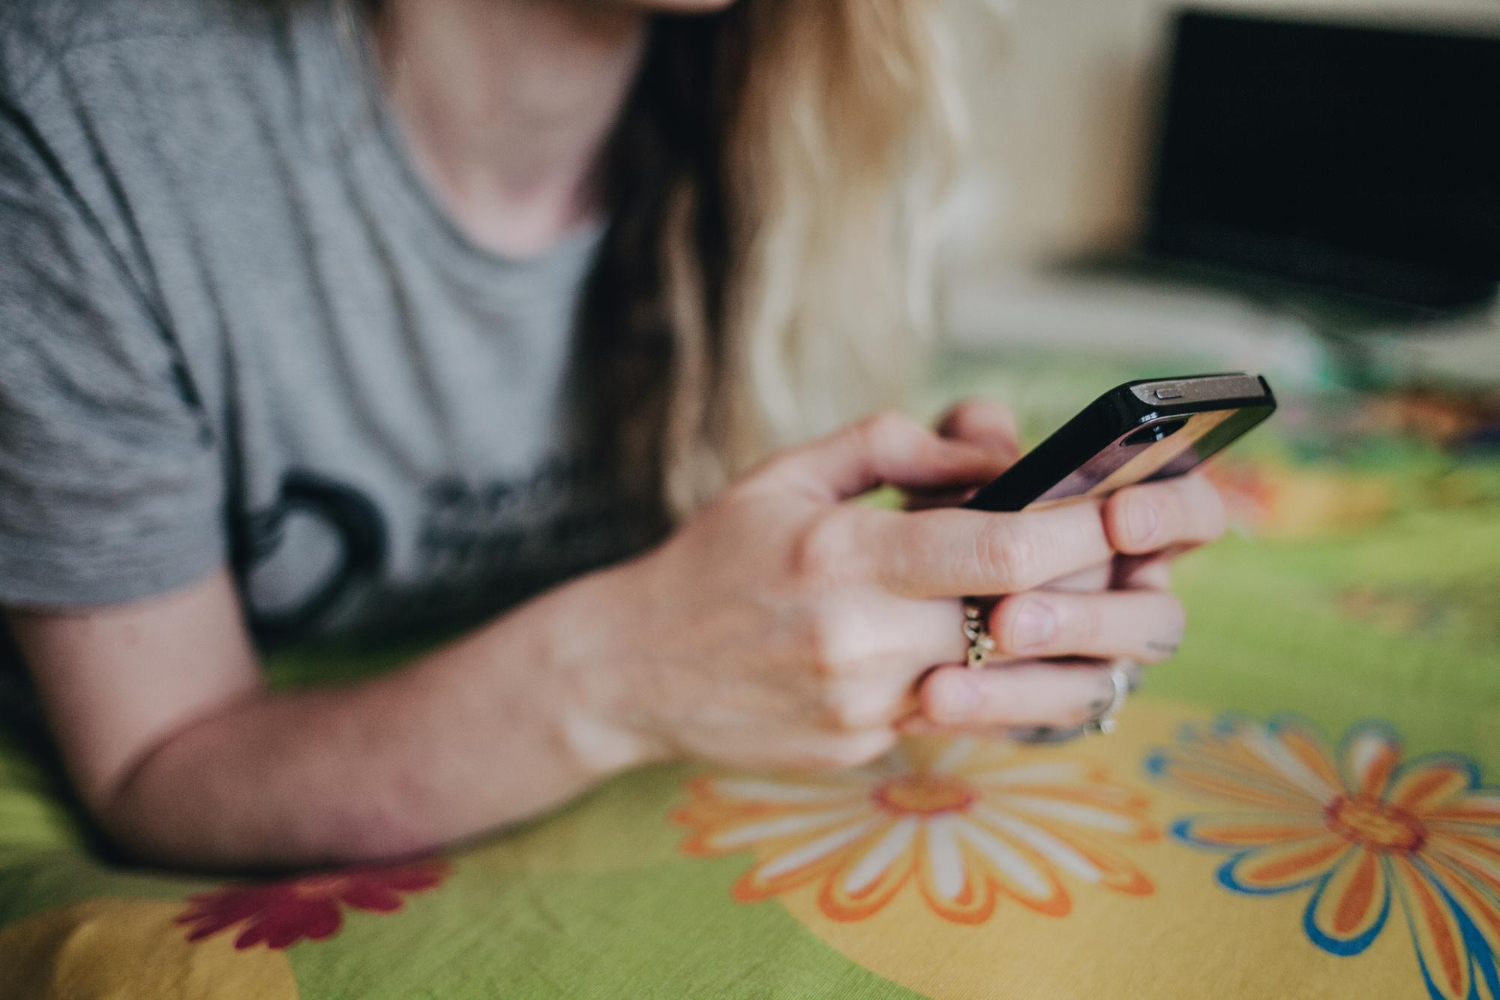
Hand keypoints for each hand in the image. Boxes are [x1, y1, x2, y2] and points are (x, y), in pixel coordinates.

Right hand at [580, 409, 1223, 773]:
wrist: (634, 668)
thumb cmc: (714, 558)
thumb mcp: (789, 473)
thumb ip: (896, 447)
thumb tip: (995, 453)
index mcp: (842, 556)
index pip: (999, 553)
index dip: (1081, 533)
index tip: (1127, 511)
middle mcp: (859, 641)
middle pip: (1018, 619)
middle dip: (1075, 584)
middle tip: (1109, 553)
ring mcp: (864, 708)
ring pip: (1000, 673)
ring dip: (1033, 634)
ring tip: (1031, 593)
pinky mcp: (864, 748)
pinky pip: (955, 708)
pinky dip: (978, 672)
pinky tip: (959, 639)